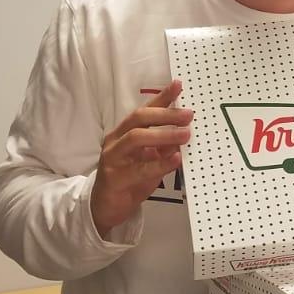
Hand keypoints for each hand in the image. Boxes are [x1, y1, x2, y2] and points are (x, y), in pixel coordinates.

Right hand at [90, 80, 192, 237]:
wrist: (105, 208)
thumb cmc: (128, 181)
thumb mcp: (148, 160)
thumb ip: (163, 147)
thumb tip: (184, 132)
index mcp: (123, 133)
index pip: (143, 110)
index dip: (161, 98)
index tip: (178, 86)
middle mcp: (116, 141)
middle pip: (139, 119)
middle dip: (165, 114)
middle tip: (187, 114)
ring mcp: (113, 158)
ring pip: (136, 138)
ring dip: (163, 135)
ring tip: (185, 135)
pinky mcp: (115, 178)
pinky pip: (140, 169)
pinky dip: (160, 163)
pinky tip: (176, 160)